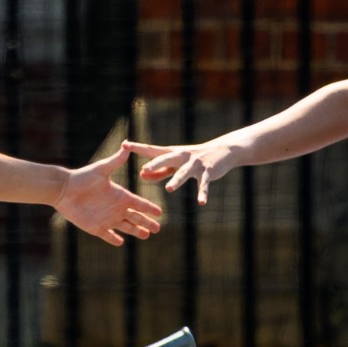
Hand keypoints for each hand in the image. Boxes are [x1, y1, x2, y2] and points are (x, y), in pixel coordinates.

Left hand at [54, 146, 164, 245]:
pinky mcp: (96, 227)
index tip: (160, 212)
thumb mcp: (100, 169)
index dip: (149, 208)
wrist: (63, 189)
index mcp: (120, 195)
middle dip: (147, 223)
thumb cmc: (82, 177)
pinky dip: (114, 239)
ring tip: (146, 235)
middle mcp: (116, 208)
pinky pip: (108, 235)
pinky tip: (121, 242)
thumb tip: (126, 146)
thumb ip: (115, 161)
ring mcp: (107, 218)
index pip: (139, 203)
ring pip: (126, 227)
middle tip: (157, 229)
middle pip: (136, 217)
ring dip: (136, 231)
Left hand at [122, 138, 240, 205]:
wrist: (223, 150)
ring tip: (169, 189)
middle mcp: (182, 156)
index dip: (138, 147)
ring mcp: (195, 163)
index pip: (152, 150)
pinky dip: (203, 193)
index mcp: (172, 153)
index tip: (124, 144)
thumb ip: (159, 170)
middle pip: (166, 159)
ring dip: (177, 181)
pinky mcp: (208, 171)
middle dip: (156, 164)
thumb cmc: (195, 158)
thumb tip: (142, 174)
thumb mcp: (176, 163)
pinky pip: (204, 184)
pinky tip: (202, 202)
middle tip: (144, 169)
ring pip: (184, 172)